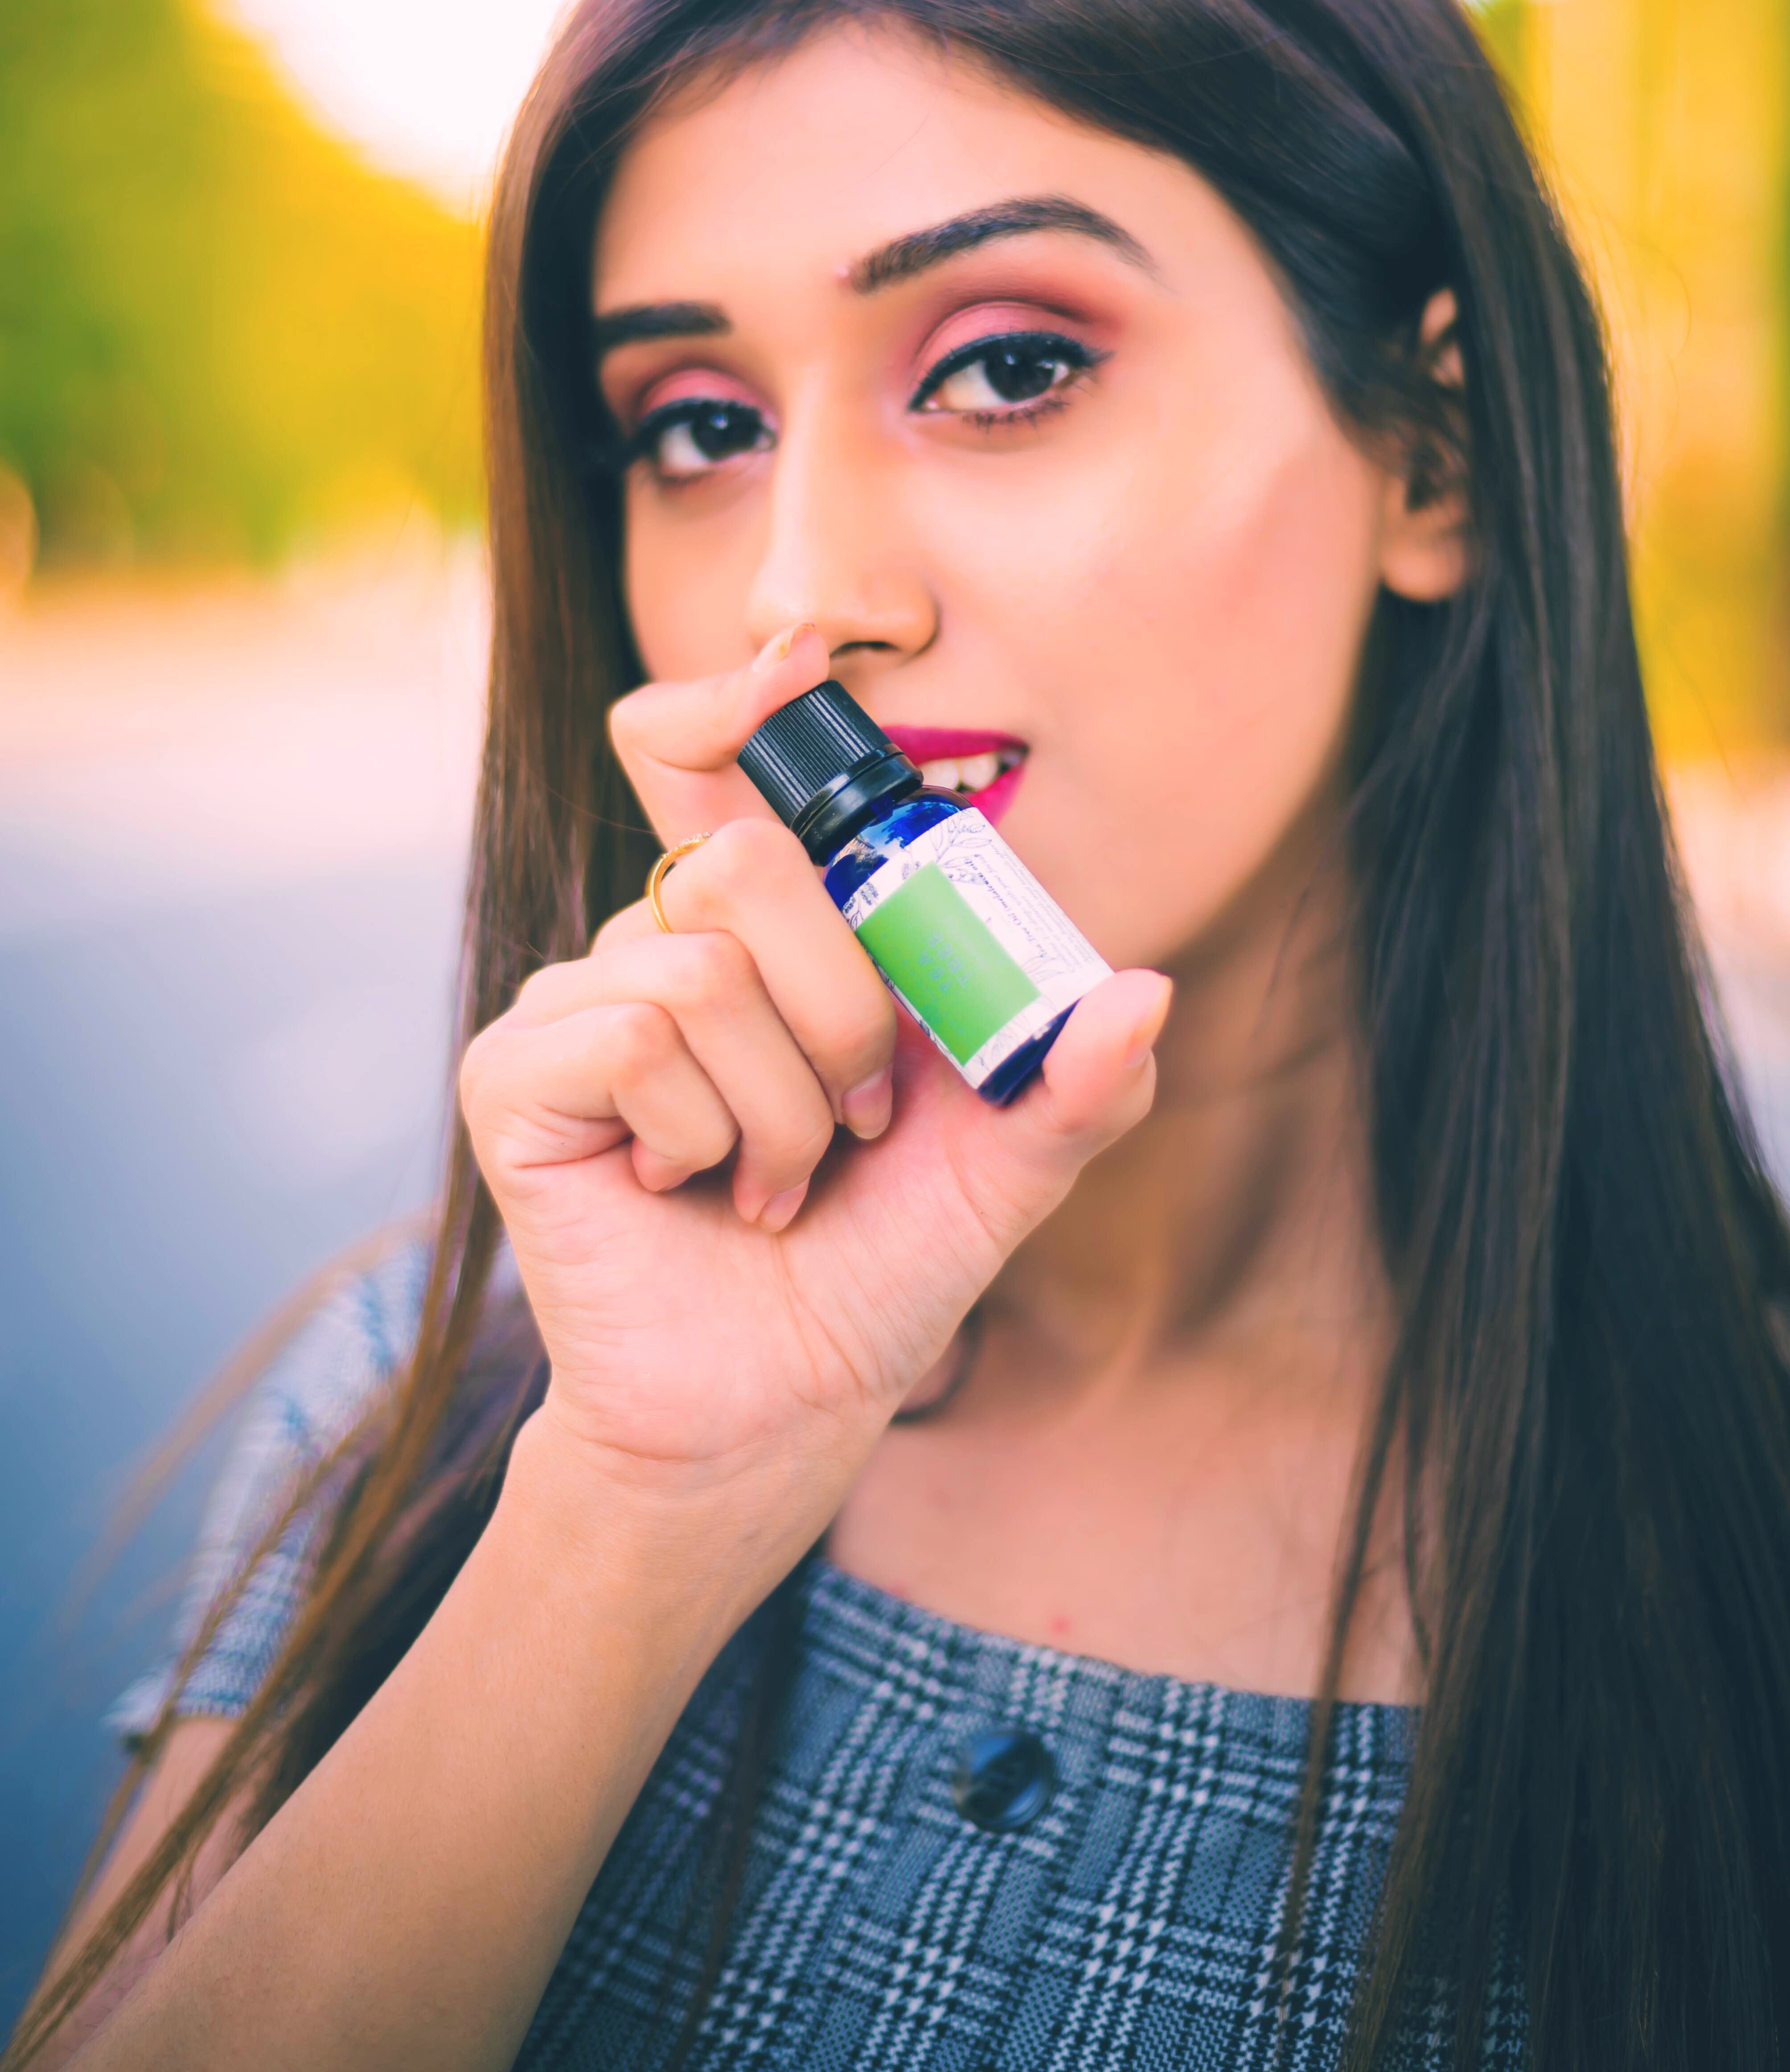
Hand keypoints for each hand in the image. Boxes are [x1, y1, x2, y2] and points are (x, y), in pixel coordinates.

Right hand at [459, 627, 1170, 1544]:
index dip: (746, 697)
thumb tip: (1147, 990)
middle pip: (744, 862)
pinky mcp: (517, 1072)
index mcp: (771, 935)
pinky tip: (693, 1190)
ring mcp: (579, 999)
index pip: (726, 761)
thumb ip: (1070, 1081)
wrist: (771, 1413)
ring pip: (702, 964)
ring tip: (777, 1180)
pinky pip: (631, 1031)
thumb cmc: (872, 1273)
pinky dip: (700, 1129)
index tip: (797, 658)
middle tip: (853, 1126)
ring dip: (783, 1103)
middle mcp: (665, 940)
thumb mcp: (1000, 1172)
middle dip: (842, 1012)